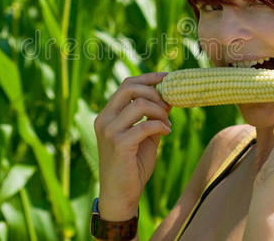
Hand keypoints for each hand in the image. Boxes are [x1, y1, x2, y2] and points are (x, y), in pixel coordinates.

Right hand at [94, 72, 171, 219]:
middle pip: (130, 87)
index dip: (148, 78)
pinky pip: (145, 125)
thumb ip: (153, 116)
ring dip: (160, 111)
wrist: (120, 195)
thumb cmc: (132, 166)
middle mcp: (104, 119)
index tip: (167, 78)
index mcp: (108, 114)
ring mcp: (109, 131)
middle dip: (154, 91)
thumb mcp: (145, 136)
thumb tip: (169, 97)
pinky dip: (160, 125)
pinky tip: (167, 132)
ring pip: (139, 104)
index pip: (127, 85)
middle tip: (168, 103)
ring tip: (167, 123)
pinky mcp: (119, 144)